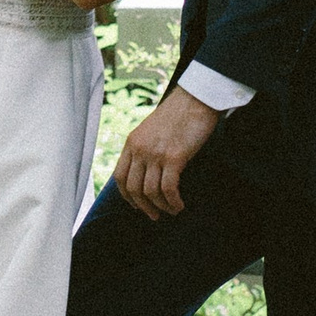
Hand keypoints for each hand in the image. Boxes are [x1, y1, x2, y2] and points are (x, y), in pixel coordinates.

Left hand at [113, 86, 221, 219]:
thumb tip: (147, 172)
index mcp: (132, 142)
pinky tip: (179, 205)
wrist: (195, 99)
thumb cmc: (178, 114)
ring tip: (171, 211)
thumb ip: (145, 147)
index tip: (136, 205)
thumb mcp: (151, 130)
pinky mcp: (174, 157)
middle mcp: (139, 149)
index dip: (127, 196)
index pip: (119, 177)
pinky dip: (173, 201)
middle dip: (142, 207)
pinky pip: (168, 188)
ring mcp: (155, 154)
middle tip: (154, 216)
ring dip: (161, 207)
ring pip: (150, 192)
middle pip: (133, 188)